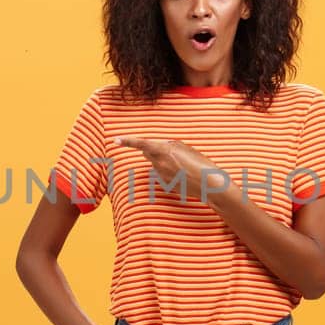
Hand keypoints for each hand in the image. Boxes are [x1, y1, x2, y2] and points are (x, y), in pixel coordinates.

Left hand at [114, 137, 229, 201]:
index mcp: (164, 151)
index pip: (141, 144)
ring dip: (164, 163)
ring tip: (183, 166)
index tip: (116, 139)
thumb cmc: (200, 163)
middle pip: (148, 154)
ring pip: (156, 165)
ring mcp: (161, 176)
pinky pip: (162, 175)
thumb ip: (169, 146)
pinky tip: (183, 175)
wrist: (208, 184)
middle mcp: (159, 163)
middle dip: (154, 151)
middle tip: (173, 153)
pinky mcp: (164, 185)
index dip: (128, 141)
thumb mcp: (185, 148)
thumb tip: (157, 149)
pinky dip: (169, 173)